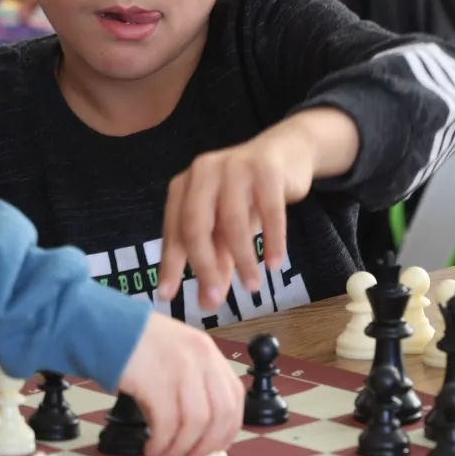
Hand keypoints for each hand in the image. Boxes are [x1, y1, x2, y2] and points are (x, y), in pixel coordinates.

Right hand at [118, 313, 244, 455]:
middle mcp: (200, 358)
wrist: (105, 328)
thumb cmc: (137, 344)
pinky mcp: (156, 382)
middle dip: (208, 444)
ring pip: (195, 423)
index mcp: (208, 352)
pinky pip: (167, 425)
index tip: (216, 445)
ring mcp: (180, 369)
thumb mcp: (177, 353)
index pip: (235, 396)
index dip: (228, 428)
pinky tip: (152, 446)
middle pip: (221, 413)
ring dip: (181, 447)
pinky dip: (162, 443)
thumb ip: (194, 383)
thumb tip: (201, 430)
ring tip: (165, 452)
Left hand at [156, 109, 358, 307]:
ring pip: (232, 222)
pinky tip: (274, 264)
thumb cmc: (249, 194)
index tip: (167, 297)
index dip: (170, 265)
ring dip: (243, 260)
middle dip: (204, 267)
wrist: (287, 152)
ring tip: (253, 287)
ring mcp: (234, 167)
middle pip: (196, 226)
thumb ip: (216, 261)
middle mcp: (203, 173)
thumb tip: (208, 302)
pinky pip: (269, 212)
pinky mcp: (266, 168)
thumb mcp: (227, 228)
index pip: (174, 232)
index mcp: (184, 187)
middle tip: (215, 299)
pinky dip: (272, 241)